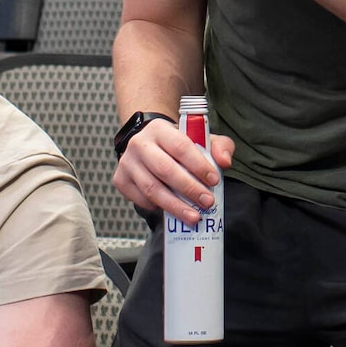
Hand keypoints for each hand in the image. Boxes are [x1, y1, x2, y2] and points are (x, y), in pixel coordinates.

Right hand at [113, 111, 232, 226]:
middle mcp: (139, 144)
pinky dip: (158, 208)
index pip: (180, 147)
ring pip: (152, 189)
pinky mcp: (120, 180)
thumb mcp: (201, 139)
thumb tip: (225, 162)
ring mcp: (127, 163)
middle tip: (207, 202)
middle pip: (165, 170)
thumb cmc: (178, 144)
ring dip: (175, 206)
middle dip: (189, 189)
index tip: (214, 181)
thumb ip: (219, 146)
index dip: (198, 165)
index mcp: (160, 129)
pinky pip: (141, 199)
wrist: (150, 144)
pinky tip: (172, 211)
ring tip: (194, 216)